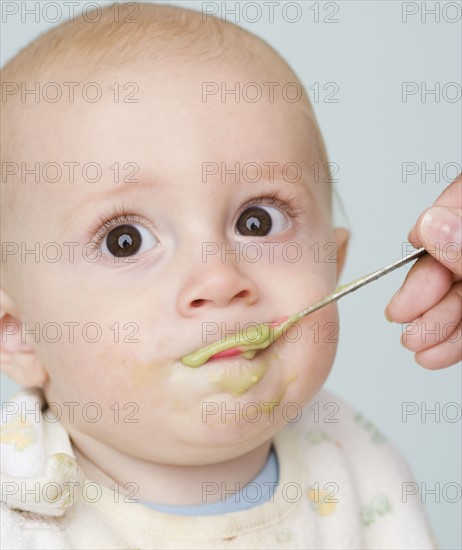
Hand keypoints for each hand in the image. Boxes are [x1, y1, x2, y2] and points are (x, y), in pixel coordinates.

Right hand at [385, 176, 461, 368]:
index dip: (437, 220)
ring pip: (459, 292)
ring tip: (416, 344)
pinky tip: (434, 353)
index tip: (414, 243)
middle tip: (402, 314)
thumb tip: (431, 226)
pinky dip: (454, 339)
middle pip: (452, 254)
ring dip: (434, 323)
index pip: (461, 204)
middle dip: (425, 291)